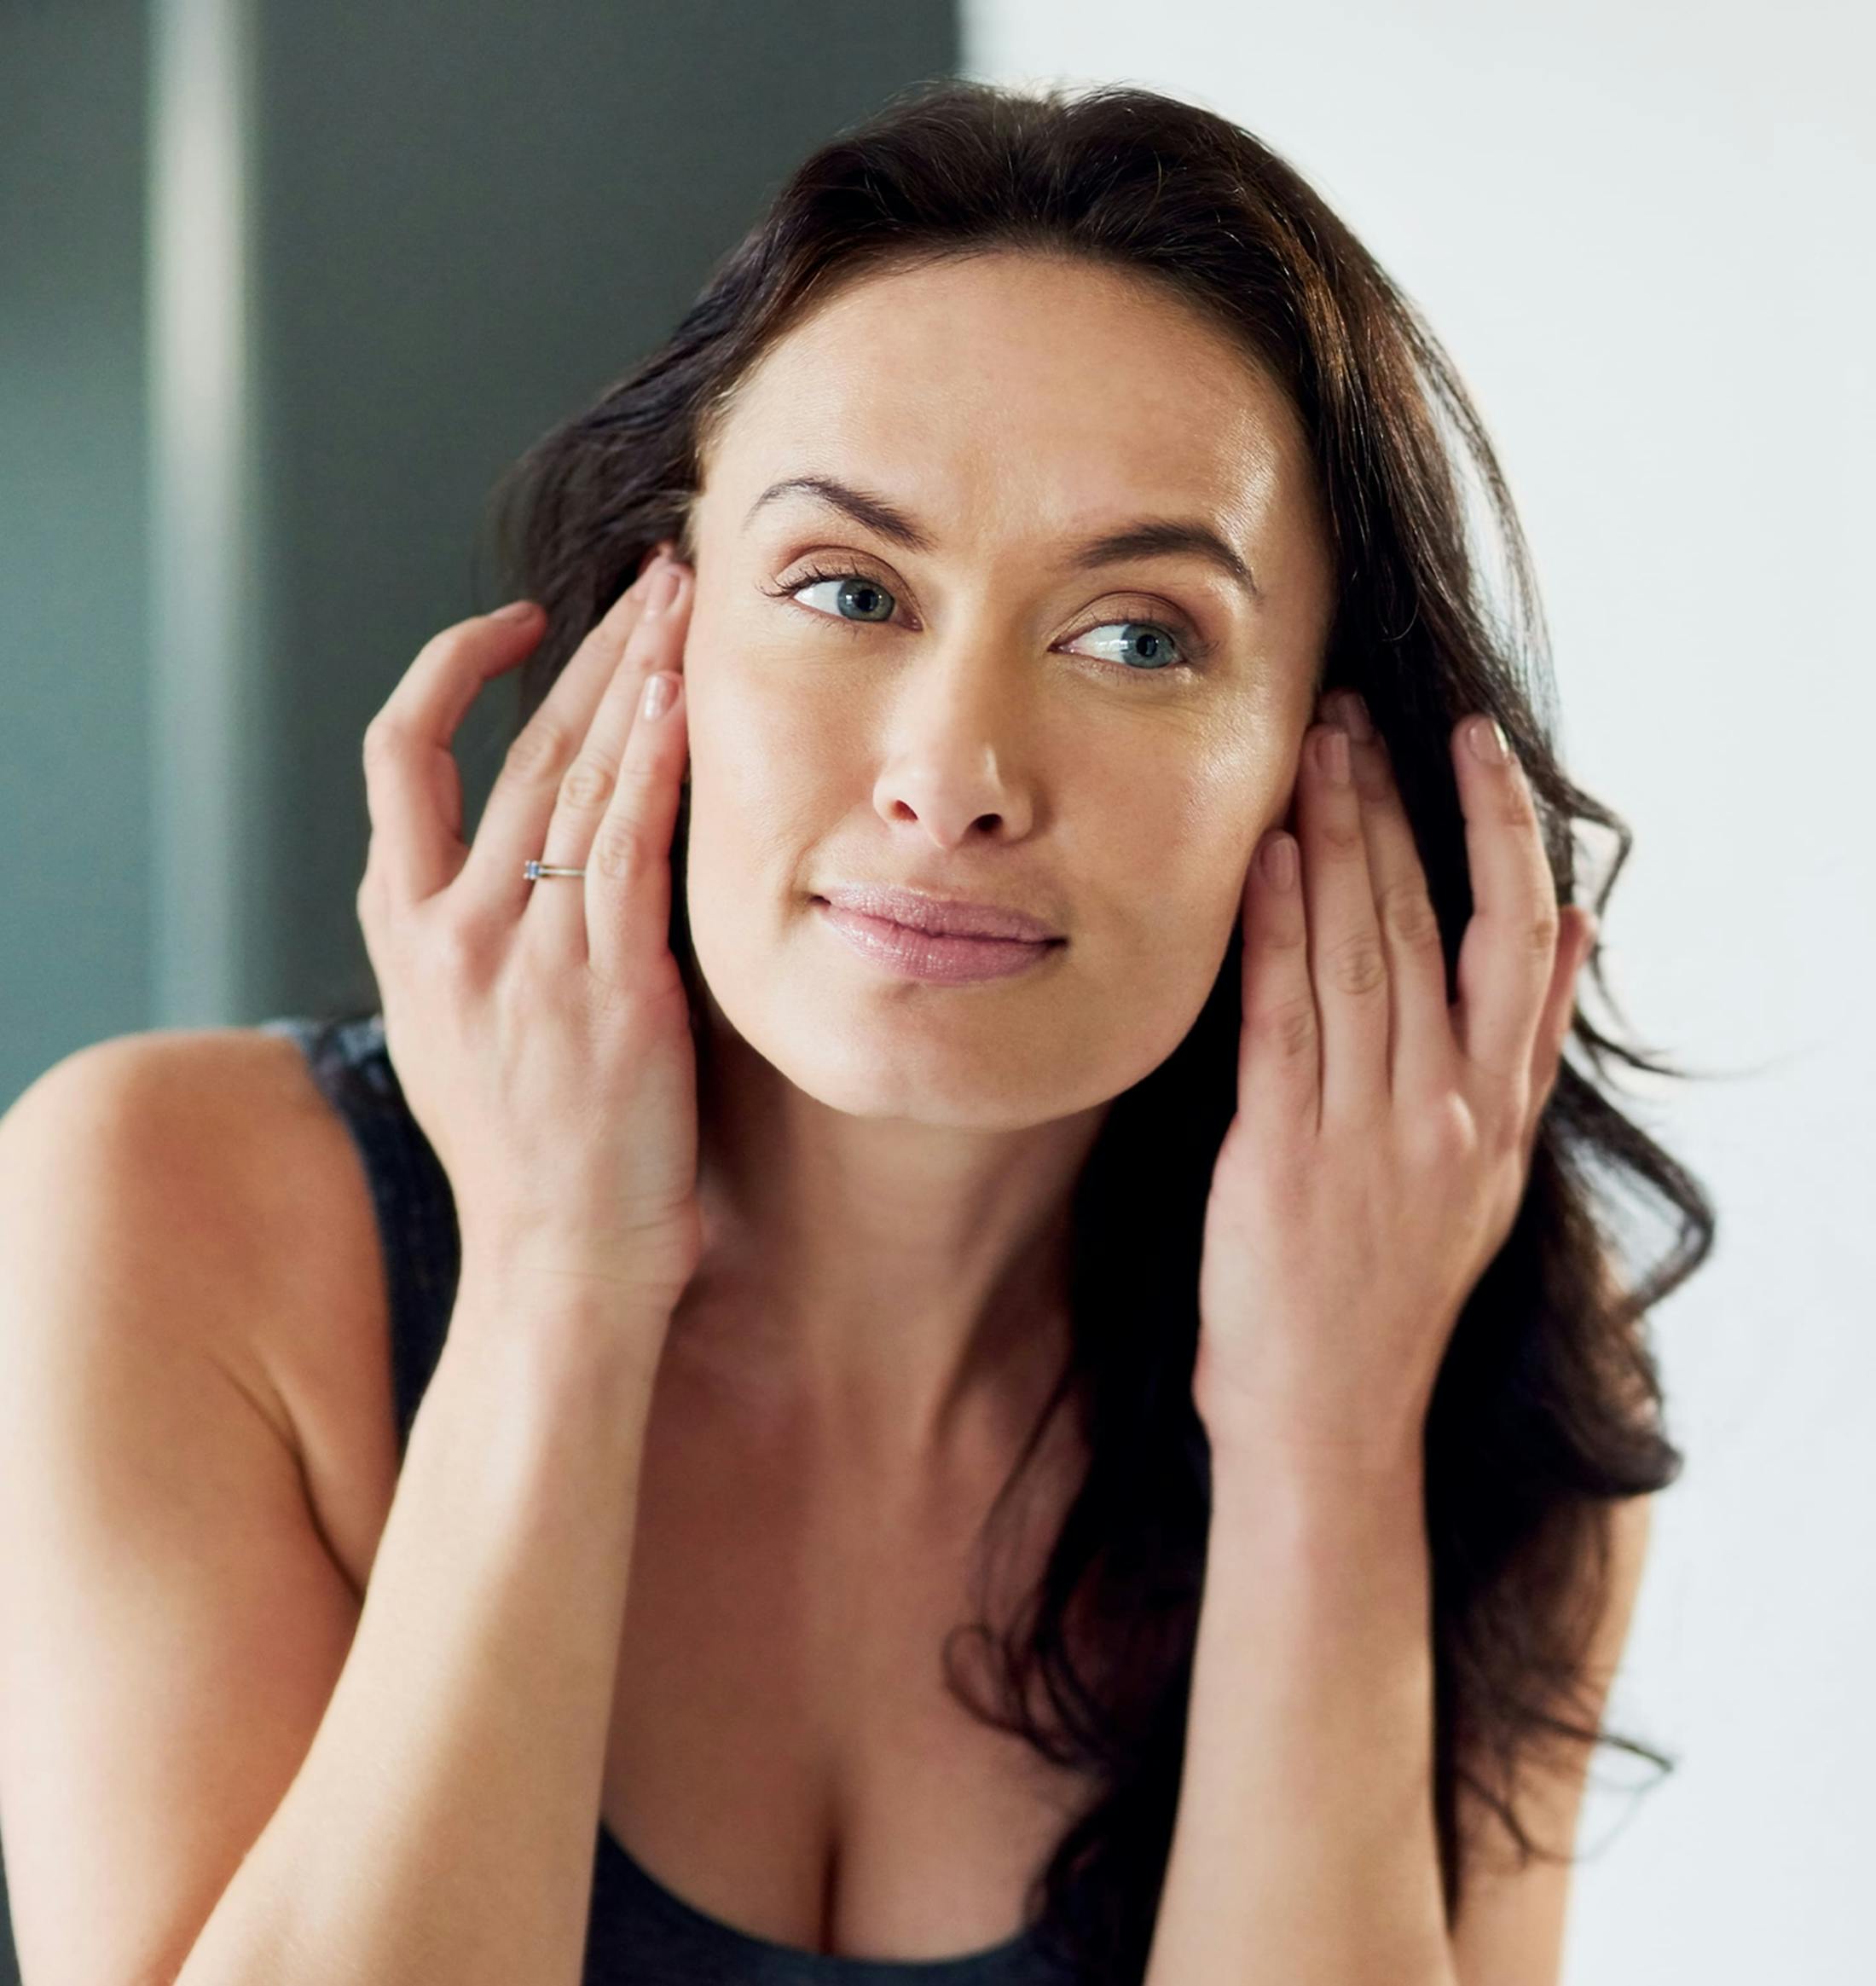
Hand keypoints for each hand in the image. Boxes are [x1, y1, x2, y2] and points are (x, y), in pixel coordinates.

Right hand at [356, 546, 702, 1322]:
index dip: (451, 671)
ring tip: (686, 602)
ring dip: (637, 676)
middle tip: (653, 578)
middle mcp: (452, 930)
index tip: (520, 624)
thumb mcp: (460, 1035)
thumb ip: (476, 940)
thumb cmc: (530, 1160)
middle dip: (592, 648)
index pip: (402, 759)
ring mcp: (526, 958)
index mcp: (405, 933)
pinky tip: (685, 699)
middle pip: (516, 746)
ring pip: (576, 778)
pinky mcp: (608, 990)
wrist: (558, 1266)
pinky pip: (628, 850)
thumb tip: (530, 865)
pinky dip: (654, 765)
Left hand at [1190, 691, 1595, 1477]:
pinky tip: (1262, 858)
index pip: (1521, 937)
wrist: (1329, 1420)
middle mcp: (1446, 1109)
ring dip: (1334, 841)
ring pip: (1360, 951)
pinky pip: (1285, 1018)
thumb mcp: (1488, 1174)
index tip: (1476, 745)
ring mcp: (1368, 1130)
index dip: (1502, 831)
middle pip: (1429, 922)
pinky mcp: (1285, 1153)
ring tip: (1314, 750)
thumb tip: (1578, 928)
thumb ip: (1524, 1049)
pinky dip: (1274, 931)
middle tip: (1358, 714)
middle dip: (1393, 806)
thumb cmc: (1391, 1293)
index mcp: (1498, 1110)